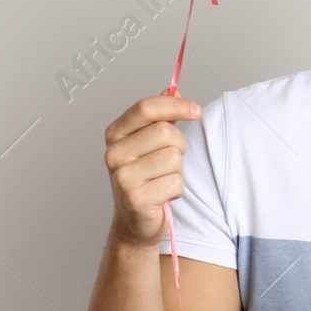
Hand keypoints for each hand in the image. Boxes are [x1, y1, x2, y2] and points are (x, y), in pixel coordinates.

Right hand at [103, 88, 202, 247]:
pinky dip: (176, 189)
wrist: (135, 221)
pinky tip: (162, 195)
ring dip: (177, 170)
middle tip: (170, 160)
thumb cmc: (145, 177)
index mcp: (115, 134)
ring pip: (173, 158)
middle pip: (165, 132)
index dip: (176, 105)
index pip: (146, 108)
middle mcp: (113, 153)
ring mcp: (122, 177)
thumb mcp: (149, 143)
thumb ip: (161, 116)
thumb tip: (173, 89)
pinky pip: (175, 183)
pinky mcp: (135, 198)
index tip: (196, 111)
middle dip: (179, 145)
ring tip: (163, 179)